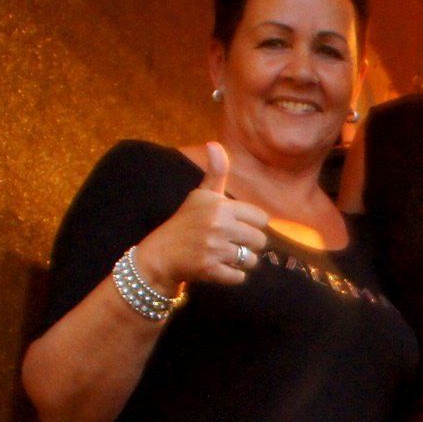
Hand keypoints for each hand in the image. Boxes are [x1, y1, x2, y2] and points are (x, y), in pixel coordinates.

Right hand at [136, 142, 272, 292]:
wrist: (161, 254)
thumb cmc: (186, 222)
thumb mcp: (201, 195)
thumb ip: (216, 173)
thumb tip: (214, 143)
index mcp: (220, 206)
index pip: (261, 219)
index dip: (251, 224)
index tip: (235, 226)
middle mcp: (218, 226)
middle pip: (260, 241)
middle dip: (248, 244)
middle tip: (229, 243)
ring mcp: (214, 249)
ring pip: (251, 260)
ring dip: (241, 261)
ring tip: (223, 255)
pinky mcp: (210, 270)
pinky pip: (239, 277)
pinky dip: (231, 276)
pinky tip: (217, 267)